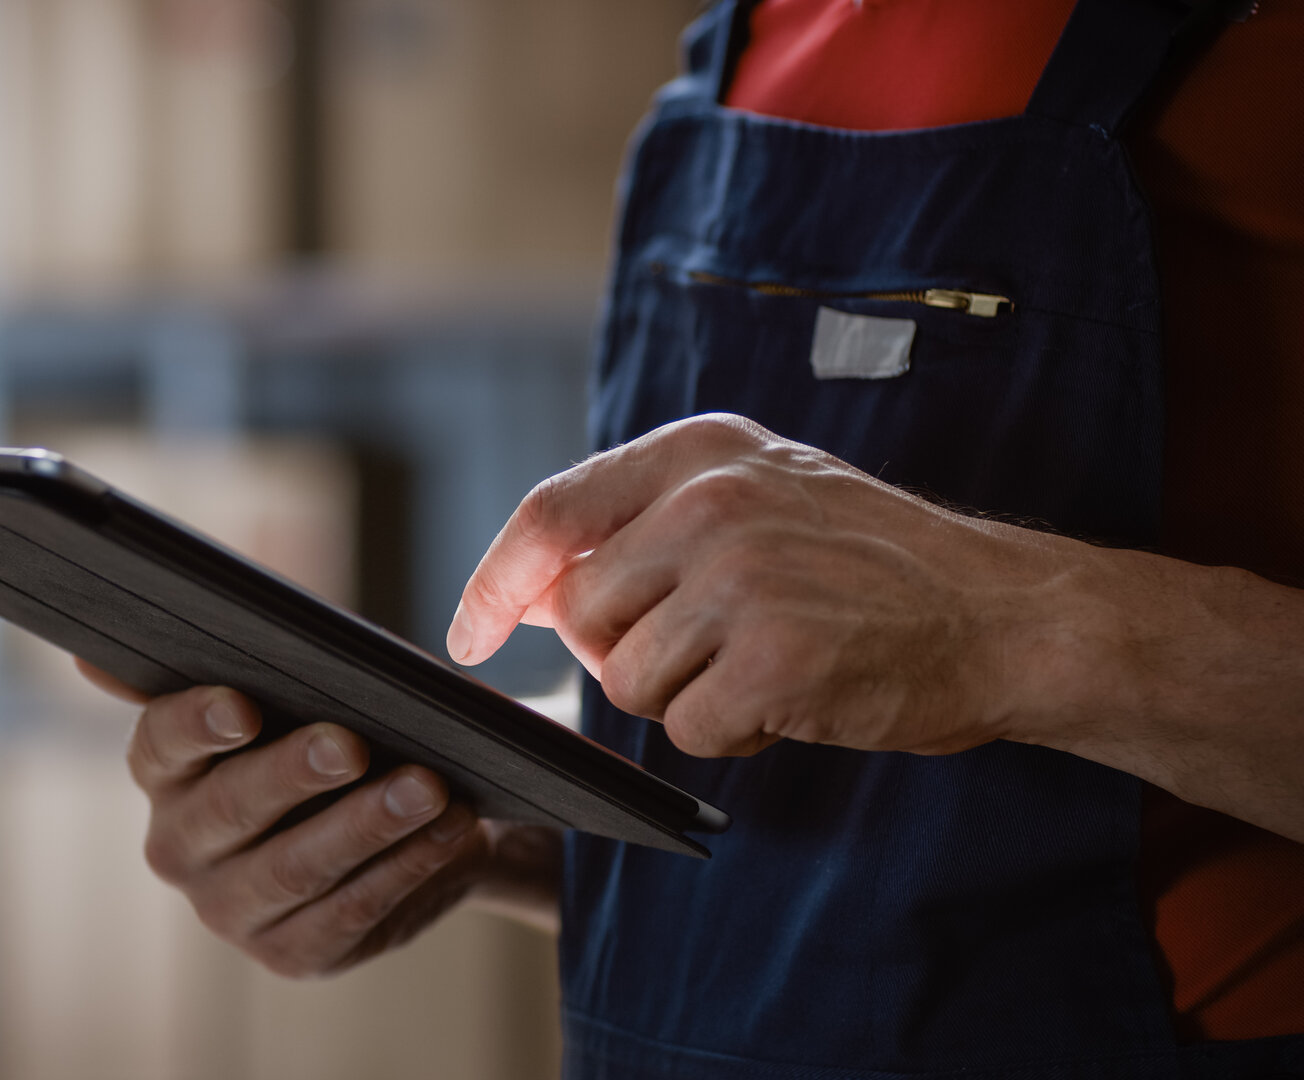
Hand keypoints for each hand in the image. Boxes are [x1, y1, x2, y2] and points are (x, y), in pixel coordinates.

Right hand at [78, 660, 543, 976]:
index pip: (161, 741)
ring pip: (296, 868)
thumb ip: (248, 660)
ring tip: (428, 787)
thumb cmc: (348, 726)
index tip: (244, 705)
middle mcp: (180, 845)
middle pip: (230, 808)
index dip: (198, 722)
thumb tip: (134, 642)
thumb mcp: (308, 688)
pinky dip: (404, 869)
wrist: (417, 809)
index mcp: (165, 768)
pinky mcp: (292, 955)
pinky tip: (447, 831)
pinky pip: (348, 915)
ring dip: (367, 824)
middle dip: (295, 773)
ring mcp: (230, 909)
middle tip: (354, 744)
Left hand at [446, 413, 1074, 757]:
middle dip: (627, 653)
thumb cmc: (873, 566)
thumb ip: (648, 528)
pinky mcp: (775, 659)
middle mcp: (712, 502)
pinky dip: (734, 735)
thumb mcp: (761, 498)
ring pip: (631, 678)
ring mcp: (743, 579)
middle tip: (711, 649)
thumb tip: (539, 597)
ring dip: (688, 696)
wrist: (1008, 614)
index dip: (495, 582)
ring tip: (769, 661)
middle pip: (586, 613)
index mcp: (700, 450)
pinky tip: (795, 697)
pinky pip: (691, 730)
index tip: (470, 634)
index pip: (551, 513)